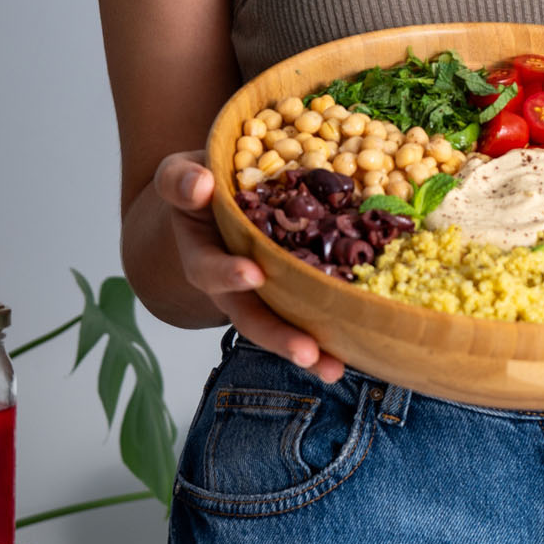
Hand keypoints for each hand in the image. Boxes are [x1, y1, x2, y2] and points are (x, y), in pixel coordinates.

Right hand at [154, 152, 345, 383]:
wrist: (218, 197)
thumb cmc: (203, 183)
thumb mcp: (180, 174)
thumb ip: (182, 181)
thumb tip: (200, 186)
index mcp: (202, 256)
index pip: (210, 270)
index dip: (229, 274)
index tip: (253, 273)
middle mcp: (233, 286)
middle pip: (251, 317)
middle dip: (278, 336)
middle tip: (306, 352)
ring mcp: (265, 294)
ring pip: (284, 326)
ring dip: (308, 350)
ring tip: (335, 369)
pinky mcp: (294, 290)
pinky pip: (311, 312)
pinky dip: (334, 328)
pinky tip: (363, 341)